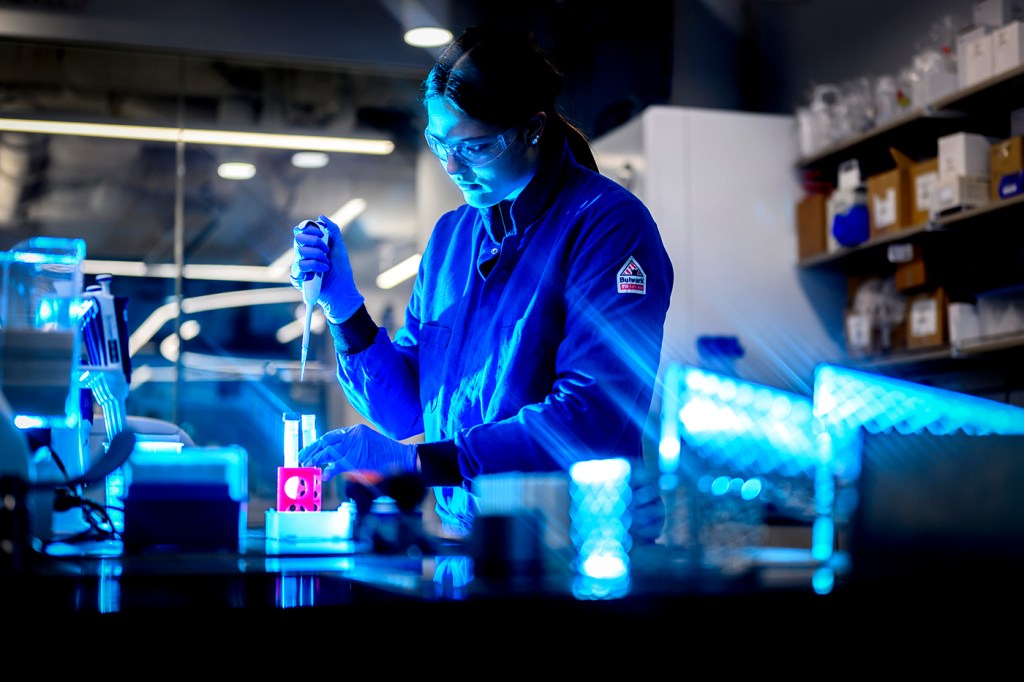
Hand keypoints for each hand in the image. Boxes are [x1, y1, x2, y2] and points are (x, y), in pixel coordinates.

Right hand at [290, 214, 363, 322]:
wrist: (342, 290)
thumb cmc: (341, 271)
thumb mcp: (339, 248)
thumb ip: (332, 231)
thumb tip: (321, 216)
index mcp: (311, 245)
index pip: (301, 230)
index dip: (309, 228)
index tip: (321, 233)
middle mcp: (303, 254)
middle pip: (299, 238)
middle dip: (315, 242)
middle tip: (326, 251)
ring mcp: (299, 265)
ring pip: (300, 251)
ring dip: (318, 256)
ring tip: (326, 265)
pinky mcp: (298, 277)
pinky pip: (300, 265)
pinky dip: (315, 266)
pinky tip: (323, 272)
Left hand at [298, 424, 416, 481]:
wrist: (401, 458)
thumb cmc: (386, 454)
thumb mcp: (367, 445)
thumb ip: (352, 447)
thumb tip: (334, 457)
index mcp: (355, 430)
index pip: (332, 435)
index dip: (319, 443)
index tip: (310, 448)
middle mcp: (353, 435)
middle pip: (326, 441)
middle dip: (312, 449)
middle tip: (302, 456)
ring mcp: (353, 446)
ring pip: (328, 452)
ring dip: (316, 458)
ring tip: (307, 464)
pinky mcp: (355, 459)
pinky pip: (336, 465)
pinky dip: (329, 470)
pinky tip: (324, 474)